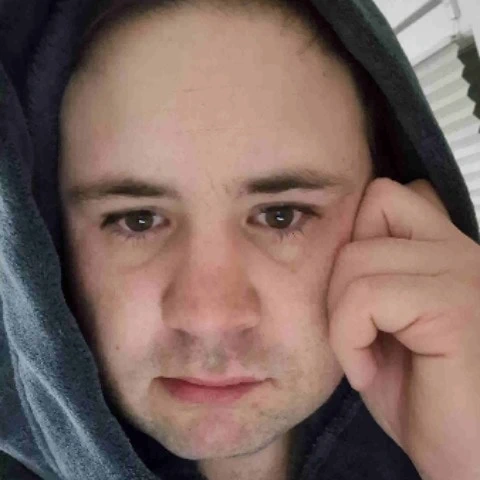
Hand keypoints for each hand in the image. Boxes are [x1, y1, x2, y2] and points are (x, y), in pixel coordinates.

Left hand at [326, 177, 479, 479]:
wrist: (467, 460)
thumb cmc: (423, 398)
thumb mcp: (385, 327)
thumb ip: (369, 279)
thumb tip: (335, 242)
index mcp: (444, 250)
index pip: (384, 195)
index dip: (355, 239)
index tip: (357, 298)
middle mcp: (460, 250)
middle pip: (361, 220)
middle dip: (339, 283)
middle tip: (355, 333)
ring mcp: (462, 272)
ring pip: (354, 260)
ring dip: (341, 319)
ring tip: (365, 358)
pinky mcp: (454, 306)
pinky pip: (364, 297)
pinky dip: (349, 340)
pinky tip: (370, 373)